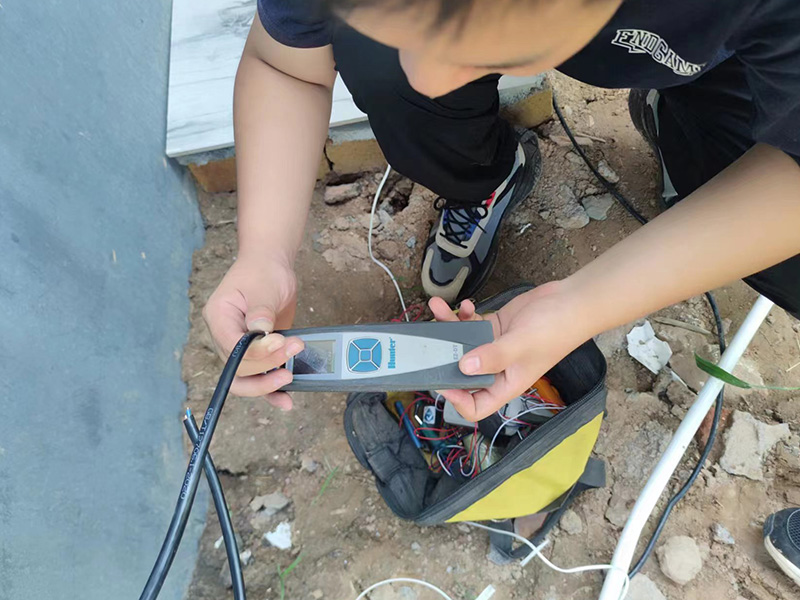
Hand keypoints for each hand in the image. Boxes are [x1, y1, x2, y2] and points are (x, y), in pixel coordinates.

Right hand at [202, 252, 303, 408]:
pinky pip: (260, 377)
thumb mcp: (263, 286)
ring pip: (246, 380)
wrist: (271, 266)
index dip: (256, 352)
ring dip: (268, 384)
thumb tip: (261, 331)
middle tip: (293, 351)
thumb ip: (261, 310)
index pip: (232, 346)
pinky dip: (272, 390)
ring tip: (289, 377)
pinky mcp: (257, 353)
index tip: (281, 342)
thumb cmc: (263, 271)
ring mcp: (240, 348)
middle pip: (237, 369)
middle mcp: (225, 337)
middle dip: (266, 367)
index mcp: (219, 318)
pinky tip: (285, 399)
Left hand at [429, 281, 589, 420]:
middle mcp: (498, 369)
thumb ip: (493, 356)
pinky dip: (464, 315)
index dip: (457, 400)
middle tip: (430, 342)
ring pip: (462, 345)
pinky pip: (470, 325)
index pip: (476, 406)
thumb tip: (464, 367)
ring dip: (449, 328)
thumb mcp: (522, 345)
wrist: (572, 301)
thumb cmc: (557, 330)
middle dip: (444, 358)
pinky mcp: (495, 327)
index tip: (441, 382)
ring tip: (440, 309)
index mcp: (506, 384)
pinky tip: (468, 305)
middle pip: (462, 374)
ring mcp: (495, 347)